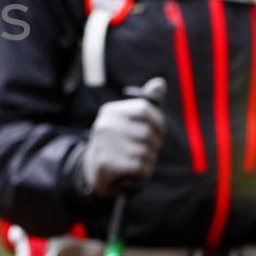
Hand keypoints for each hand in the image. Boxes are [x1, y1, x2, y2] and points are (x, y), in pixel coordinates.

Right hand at [76, 79, 166, 198]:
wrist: (95, 170)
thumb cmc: (119, 143)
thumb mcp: (129, 121)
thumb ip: (146, 104)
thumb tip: (160, 83)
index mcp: (111, 111)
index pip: (143, 109)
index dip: (158, 122)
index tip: (159, 132)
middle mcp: (105, 125)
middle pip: (147, 133)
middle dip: (154, 145)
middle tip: (148, 151)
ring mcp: (104, 143)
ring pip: (145, 152)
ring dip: (149, 160)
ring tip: (140, 161)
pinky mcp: (106, 163)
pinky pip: (140, 167)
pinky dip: (144, 172)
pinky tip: (136, 172)